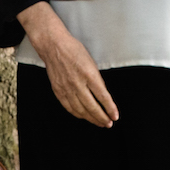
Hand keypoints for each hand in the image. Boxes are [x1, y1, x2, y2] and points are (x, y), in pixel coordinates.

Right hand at [20, 2, 117, 126]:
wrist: (53, 46)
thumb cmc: (74, 51)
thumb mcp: (91, 62)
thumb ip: (96, 79)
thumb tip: (103, 96)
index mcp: (89, 74)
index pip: (102, 96)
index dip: (110, 108)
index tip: (115, 116)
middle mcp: (77, 83)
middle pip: (92, 106)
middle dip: (102, 117)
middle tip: (108, 123)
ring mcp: (66, 88)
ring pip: (80, 109)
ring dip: (91, 118)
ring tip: (99, 123)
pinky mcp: (58, 90)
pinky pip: (69, 107)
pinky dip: (78, 114)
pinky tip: (84, 116)